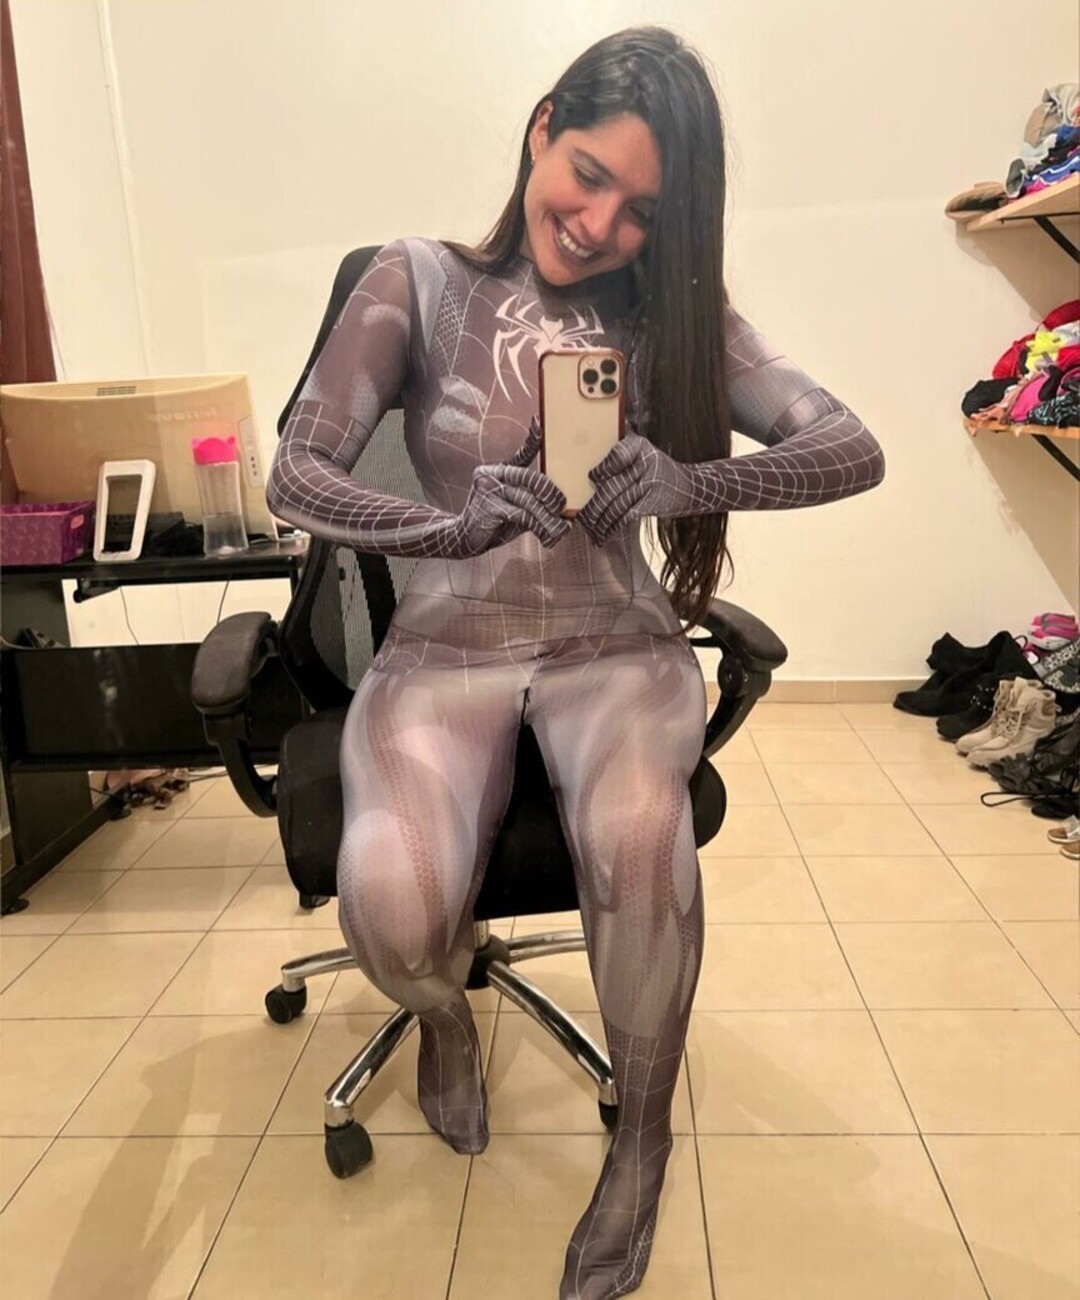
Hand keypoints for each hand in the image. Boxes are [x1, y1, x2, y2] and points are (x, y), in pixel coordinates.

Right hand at [445, 418, 569, 557]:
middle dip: (552, 496)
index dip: (532, 440)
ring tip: (560, 529)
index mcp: (500, 471)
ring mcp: (488, 488)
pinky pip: (522, 514)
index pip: (522, 454)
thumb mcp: (515, 508)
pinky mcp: (488, 506)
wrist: (465, 539)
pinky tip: (547, 535)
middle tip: (562, 509)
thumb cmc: (495, 523)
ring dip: (548, 518)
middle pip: (532, 478)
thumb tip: (560, 506)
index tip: (538, 422)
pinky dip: (538, 526)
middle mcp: (492, 474)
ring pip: (529, 500)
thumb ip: (532, 501)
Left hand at [577, 432, 691, 545]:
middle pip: (612, 485)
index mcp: (640, 446)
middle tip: (582, 516)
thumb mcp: (644, 455)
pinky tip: (604, 533)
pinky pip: (626, 516)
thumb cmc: (658, 471)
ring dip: (600, 519)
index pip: (617, 455)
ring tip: (590, 528)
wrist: (690, 487)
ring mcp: (650, 483)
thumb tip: (591, 478)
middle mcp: (646, 462)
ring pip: (616, 503)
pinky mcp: (652, 503)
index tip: (592, 478)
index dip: (603, 468)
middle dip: (594, 504)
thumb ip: (621, 458)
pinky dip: (613, 526)